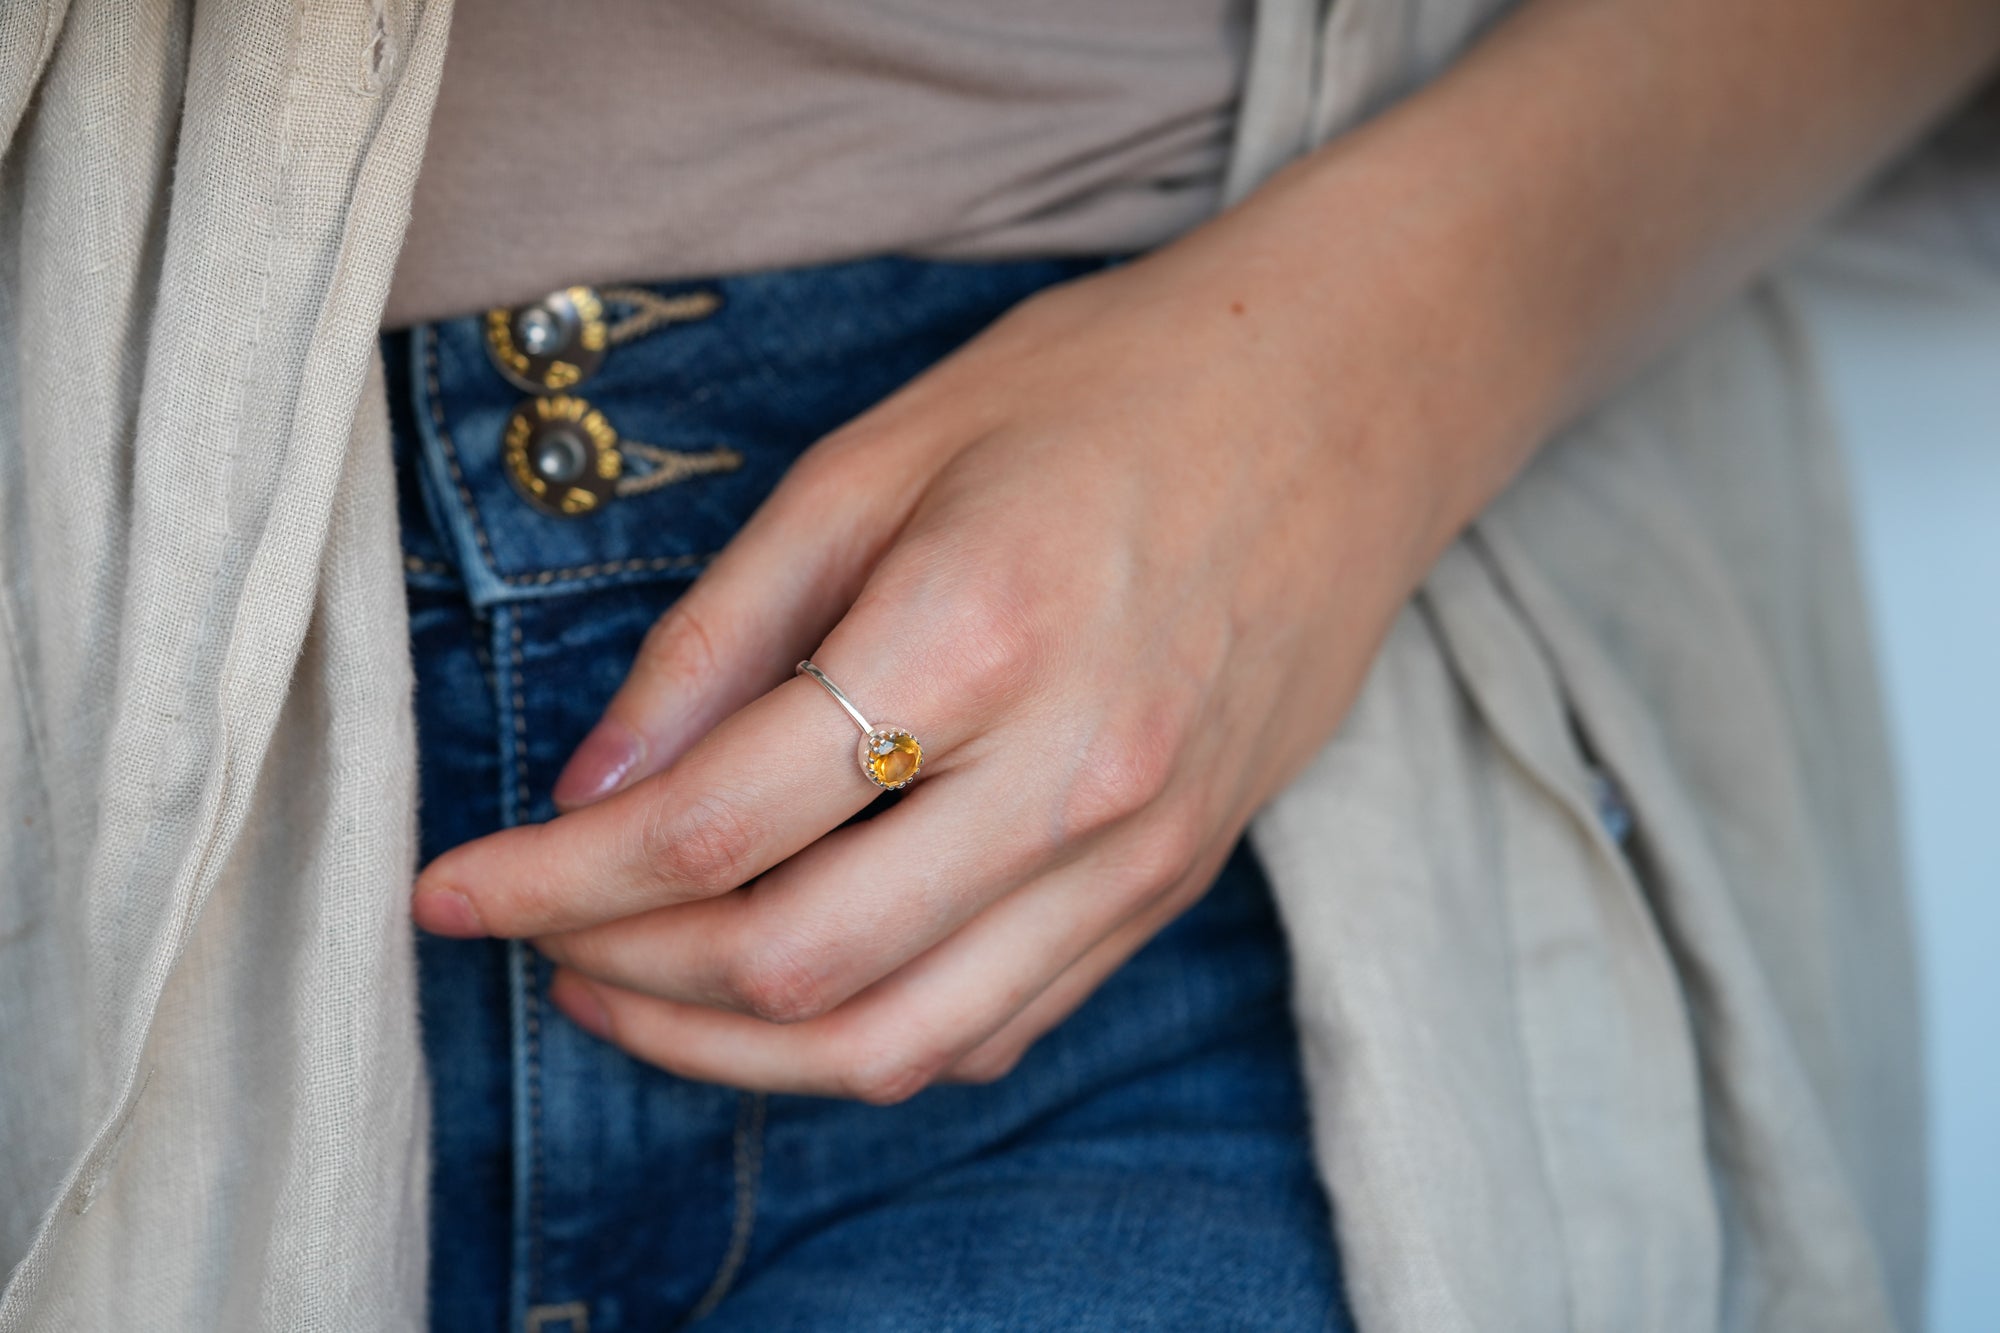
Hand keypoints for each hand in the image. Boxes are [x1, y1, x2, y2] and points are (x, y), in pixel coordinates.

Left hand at [410, 229, 1439, 1101]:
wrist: (1342, 406)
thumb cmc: (1104, 393)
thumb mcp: (879, 458)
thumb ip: (725, 631)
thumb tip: (598, 787)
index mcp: (978, 632)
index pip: (716, 826)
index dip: (553, 879)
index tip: (453, 889)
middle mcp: (1070, 774)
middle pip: (792, 965)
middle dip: (618, 970)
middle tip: (536, 929)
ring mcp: (1137, 850)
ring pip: (895, 1044)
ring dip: (727, 1054)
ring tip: (626, 994)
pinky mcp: (1173, 885)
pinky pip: (994, 1030)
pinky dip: (862, 1042)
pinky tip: (786, 993)